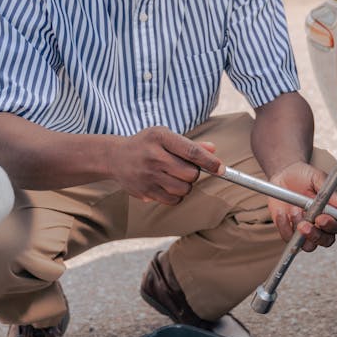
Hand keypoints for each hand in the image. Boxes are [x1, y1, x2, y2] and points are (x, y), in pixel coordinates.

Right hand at [107, 127, 221, 204]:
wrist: (115, 157)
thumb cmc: (147, 144)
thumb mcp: (165, 136)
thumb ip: (189, 144)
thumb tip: (213, 150)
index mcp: (161, 137)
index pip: (192, 151)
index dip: (210, 162)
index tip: (221, 169)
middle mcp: (154, 155)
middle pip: (191, 173)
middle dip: (194, 173)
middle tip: (185, 168)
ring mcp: (148, 175)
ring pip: (184, 189)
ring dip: (186, 185)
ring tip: (175, 177)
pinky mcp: (144, 191)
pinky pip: (173, 200)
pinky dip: (177, 196)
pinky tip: (168, 186)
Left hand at [267, 161, 336, 251]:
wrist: (283, 174)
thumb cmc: (303, 175)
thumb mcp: (317, 178)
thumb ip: (331, 194)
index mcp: (331, 212)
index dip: (330, 226)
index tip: (320, 218)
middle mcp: (319, 224)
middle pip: (325, 241)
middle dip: (315, 235)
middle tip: (304, 224)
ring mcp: (304, 230)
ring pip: (308, 245)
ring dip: (299, 232)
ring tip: (293, 211)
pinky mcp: (288, 231)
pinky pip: (288, 238)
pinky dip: (284, 226)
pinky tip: (282, 212)